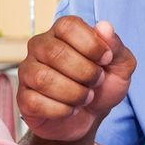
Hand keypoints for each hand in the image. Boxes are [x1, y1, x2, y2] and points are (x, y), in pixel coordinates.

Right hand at [19, 17, 135, 141]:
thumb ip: (116, 46)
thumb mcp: (119, 66)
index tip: (106, 60)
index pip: (68, 26)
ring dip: (74, 93)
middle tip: (97, 81)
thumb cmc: (102, 85)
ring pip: (44, 79)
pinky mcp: (24, 98)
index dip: (91, 44)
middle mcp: (40, 46)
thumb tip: (105, 27)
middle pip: (55, 53)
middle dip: (85, 72)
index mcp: (62, 32)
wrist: (90, 118)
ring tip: (85, 97)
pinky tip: (71, 109)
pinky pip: (36, 102)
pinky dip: (62, 110)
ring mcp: (28, 71)